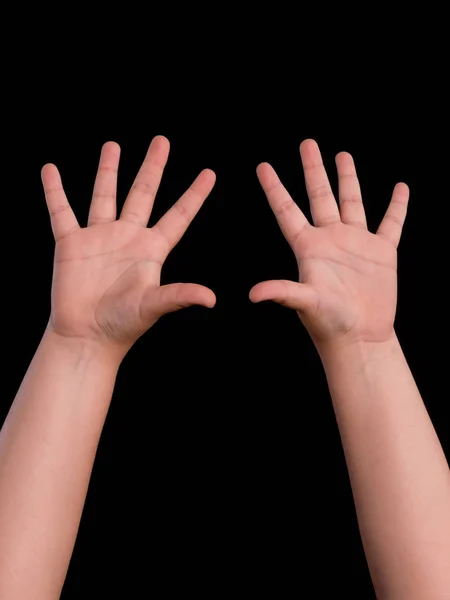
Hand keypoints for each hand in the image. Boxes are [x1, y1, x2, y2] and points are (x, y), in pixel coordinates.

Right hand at [42, 136, 215, 353]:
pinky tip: (51, 170)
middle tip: (162, 141)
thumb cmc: (122, 324)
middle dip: (153, 167)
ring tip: (113, 145)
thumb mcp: (153, 306)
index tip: (210, 173)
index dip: (194, 195)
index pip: (178, 215)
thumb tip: (211, 298)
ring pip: (104, 195)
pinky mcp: (71, 244)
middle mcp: (127, 237)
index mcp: (151, 249)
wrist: (86, 336)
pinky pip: (61, 211)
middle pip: (143, 193)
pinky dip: (54, 191)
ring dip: (108, 169)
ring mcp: (99, 238)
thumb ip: (179, 296)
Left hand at [250, 139, 408, 347]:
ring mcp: (356, 244)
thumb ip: (283, 292)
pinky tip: (400, 188)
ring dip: (348, 178)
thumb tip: (253, 294)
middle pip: (320, 196)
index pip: (287, 210)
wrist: (360, 337)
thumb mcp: (305, 303)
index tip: (262, 166)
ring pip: (352, 202)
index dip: (274, 188)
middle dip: (314, 169)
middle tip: (308, 143)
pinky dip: (397, 206)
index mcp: (308, 247)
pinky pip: (391, 223)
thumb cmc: (329, 323)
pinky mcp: (381, 253)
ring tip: (343, 155)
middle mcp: (330, 240)